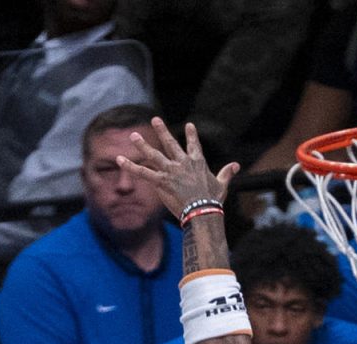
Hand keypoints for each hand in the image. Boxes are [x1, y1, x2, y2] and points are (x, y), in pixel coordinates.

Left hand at [119, 118, 240, 221]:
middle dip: (162, 131)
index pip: (194, 145)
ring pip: (153, 155)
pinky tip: (119, 159)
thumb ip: (227, 173)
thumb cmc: (213, 200)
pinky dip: (130, 166)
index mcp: (198, 162)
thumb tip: (236, 165)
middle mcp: (182, 163)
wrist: (202, 211)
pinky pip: (142, 172)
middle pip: (170, 144)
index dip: (192, 135)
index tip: (189, 125)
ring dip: (142, 145)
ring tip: (133, 135)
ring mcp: (170, 171)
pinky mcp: (161, 181)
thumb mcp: (222, 184)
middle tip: (155, 119)